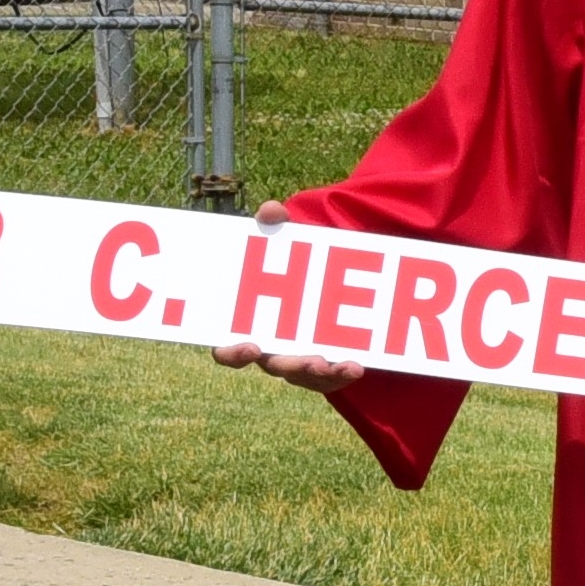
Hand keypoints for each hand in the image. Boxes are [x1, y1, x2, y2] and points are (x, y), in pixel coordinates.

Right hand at [210, 202, 363, 392]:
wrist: (327, 288)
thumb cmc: (290, 272)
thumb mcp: (286, 250)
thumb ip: (276, 231)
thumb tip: (271, 210)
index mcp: (248, 329)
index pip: (228, 350)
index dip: (232, 352)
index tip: (248, 345)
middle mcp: (271, 351)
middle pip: (275, 365)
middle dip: (291, 363)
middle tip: (309, 359)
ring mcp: (300, 363)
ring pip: (306, 373)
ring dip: (322, 369)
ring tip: (339, 363)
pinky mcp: (326, 370)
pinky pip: (333, 376)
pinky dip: (344, 370)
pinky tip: (356, 365)